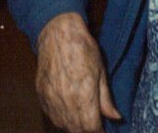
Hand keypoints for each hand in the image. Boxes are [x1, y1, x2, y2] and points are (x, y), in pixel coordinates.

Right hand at [36, 12, 121, 132]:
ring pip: (63, 125)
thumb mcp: (101, 72)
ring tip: (83, 118)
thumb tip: (115, 117)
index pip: (91, 127)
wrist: (58, 34)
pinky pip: (51, 116)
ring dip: (74, 126)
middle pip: (77, 129)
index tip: (104, 128)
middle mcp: (65, 102)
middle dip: (87, 129)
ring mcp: (51, 100)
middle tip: (95, 123)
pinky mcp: (41, 96)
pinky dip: (60, 118)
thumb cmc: (83, 49)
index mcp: (83, 97)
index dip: (99, 130)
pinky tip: (68, 112)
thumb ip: (106, 99)